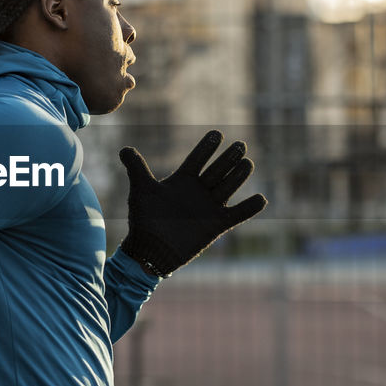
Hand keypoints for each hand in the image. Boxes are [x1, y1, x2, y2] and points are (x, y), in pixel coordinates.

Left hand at [119, 130, 266, 276]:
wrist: (150, 251)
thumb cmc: (144, 220)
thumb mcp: (141, 190)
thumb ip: (136, 168)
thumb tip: (124, 149)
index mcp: (182, 180)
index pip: (198, 159)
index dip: (206, 147)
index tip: (216, 134)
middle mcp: (198, 191)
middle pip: (217, 170)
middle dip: (228, 157)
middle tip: (240, 144)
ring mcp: (208, 207)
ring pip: (229, 186)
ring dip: (239, 175)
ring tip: (248, 162)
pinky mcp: (216, 225)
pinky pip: (237, 214)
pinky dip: (249, 208)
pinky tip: (261, 198)